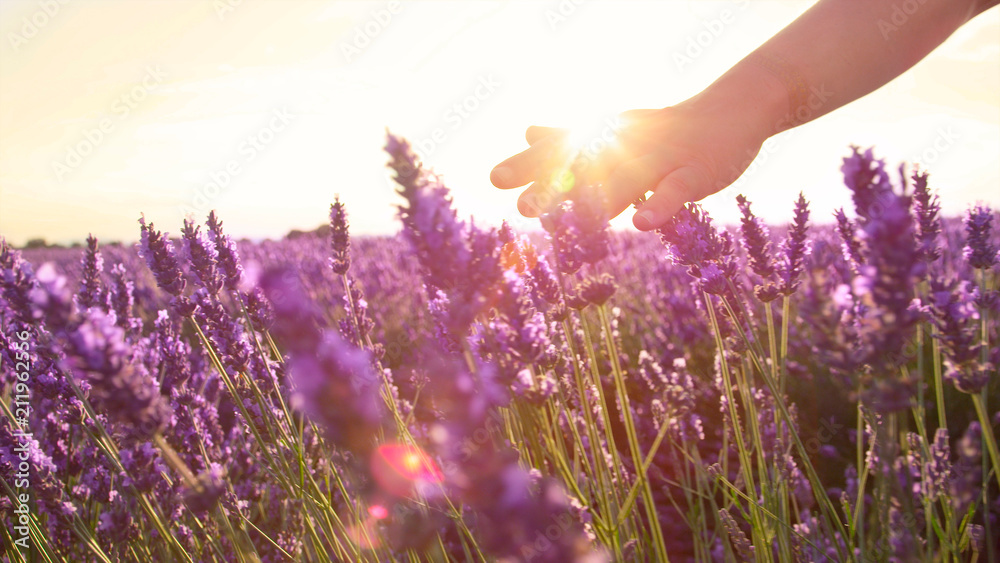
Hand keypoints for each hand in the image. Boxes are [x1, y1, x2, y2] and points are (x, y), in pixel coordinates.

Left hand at [490, 94, 772, 230]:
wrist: (731, 110)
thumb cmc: (666, 127)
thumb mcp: (615, 129)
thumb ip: (572, 135)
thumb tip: (528, 132)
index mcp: (607, 137)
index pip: (562, 151)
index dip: (530, 165)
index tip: (494, 179)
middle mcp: (629, 144)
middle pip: (588, 166)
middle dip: (556, 187)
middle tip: (523, 207)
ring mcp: (663, 158)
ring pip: (629, 179)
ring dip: (600, 201)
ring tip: (573, 223)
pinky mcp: (696, 172)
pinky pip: (676, 190)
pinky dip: (659, 206)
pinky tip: (640, 224)